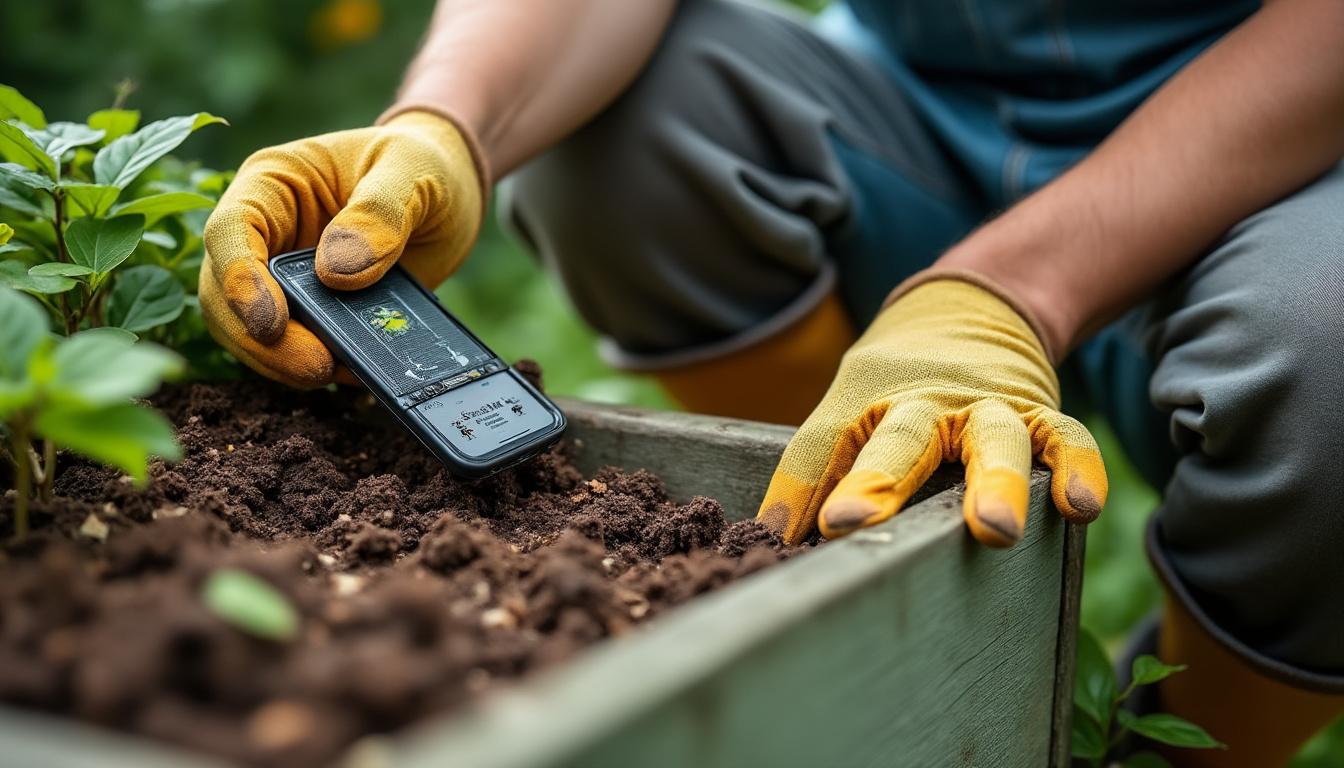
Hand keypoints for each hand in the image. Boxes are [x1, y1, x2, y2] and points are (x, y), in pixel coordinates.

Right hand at [200, 110, 483, 387]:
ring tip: (334, 374)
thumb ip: (380, 213)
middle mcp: (265, 232)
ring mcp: (281, 276)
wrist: (449, 192)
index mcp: (274, 183)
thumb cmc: (424, 164)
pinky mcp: (310, 311)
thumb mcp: (413, 173)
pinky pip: (291, 348)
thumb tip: (336, 272)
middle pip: (224, 293)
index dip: (239, 280)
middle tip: (315, 367)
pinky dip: (313, 366)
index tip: (269, 323)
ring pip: (247, 330)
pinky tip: (351, 374)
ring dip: (280, 362)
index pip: (230, 230)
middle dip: (260, 339)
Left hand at [756, 274, 1107, 546]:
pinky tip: (1082, 507)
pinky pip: (1065, 437)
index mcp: (863, 403)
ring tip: (994, 531)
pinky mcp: (1038, 412)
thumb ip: (819, 473)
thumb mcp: (848, 412)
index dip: (798, 487)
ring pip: (993, 439)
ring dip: (993, 483)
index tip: (779, 534)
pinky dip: (1078, 467)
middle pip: (900, 439)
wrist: (969, 312)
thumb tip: (775, 539)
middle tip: (851, 522)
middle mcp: (923, 403)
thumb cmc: (894, 385)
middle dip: (878, 482)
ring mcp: (986, 405)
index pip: (823, 444)